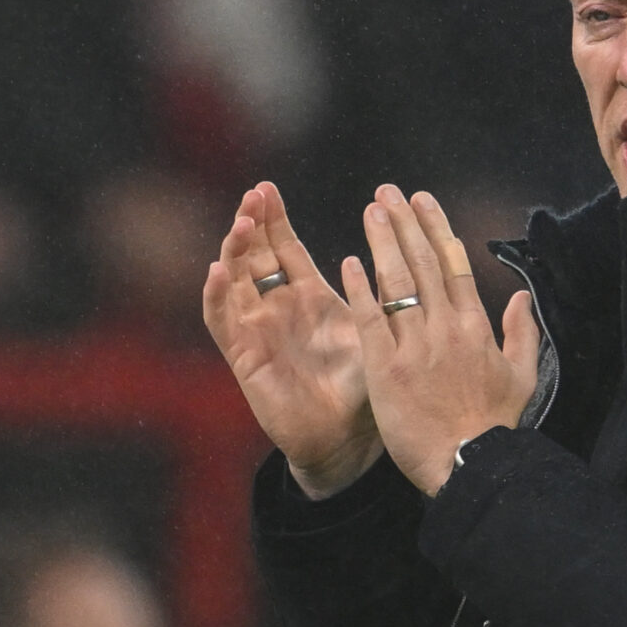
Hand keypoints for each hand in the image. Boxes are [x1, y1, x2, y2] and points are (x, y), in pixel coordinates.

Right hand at [204, 182, 380, 496]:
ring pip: (234, 281)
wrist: (349, 439)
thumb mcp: (374, 329)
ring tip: (242, 223)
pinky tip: (219, 271)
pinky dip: (217, 296)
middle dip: (252, 224)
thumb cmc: (365, 387)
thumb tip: (410, 251)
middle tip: (255, 193)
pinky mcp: (245, 357)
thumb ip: (379, 293)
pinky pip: (222, 323)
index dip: (275, 219)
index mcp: (308, 298)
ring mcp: (257, 330)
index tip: (268, 187)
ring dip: (233, 251)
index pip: (284, 248)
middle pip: (254, 255)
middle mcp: (276, 309)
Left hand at [342, 185, 538, 495]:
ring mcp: (414, 346)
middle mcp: (445, 328)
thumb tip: (521, 296)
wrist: (472, 464)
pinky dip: (361, 289)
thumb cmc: (496, 425)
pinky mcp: (385, 369)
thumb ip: (521, 333)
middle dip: (404, 223)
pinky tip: (350, 262)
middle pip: (422, 263)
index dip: (437, 228)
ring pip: (396, 282)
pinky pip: (370, 320)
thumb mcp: (522, 376)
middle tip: (387, 193)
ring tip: (371, 211)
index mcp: (477, 327)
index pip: (454, 264)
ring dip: (382, 242)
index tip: (423, 201)